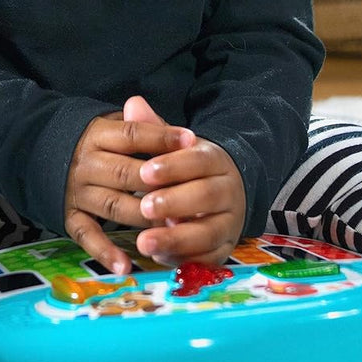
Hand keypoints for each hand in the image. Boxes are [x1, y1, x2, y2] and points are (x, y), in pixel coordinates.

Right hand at [64, 107, 193, 274]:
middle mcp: (85, 164)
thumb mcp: (119, 125)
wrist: (50, 155)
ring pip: (113, 206)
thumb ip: (149, 129)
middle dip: (157, 185)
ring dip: (143, 218)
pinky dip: (106, 252)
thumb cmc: (103, 143)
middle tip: (188, 194)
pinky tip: (126, 265)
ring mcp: (77, 192)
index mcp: (98, 135)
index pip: (132, 135)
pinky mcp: (71, 217)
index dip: (161, 138)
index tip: (190, 142)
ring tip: (171, 228)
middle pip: (125, 173)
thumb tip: (184, 138)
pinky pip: (87, 236)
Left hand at [125, 97, 246, 265]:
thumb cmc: (189, 169)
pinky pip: (208, 257)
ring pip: (208, 231)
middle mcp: (229, 190)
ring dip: (176, 238)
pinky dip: (185, 259)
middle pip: (207, 195)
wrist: (227, 193)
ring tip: (143, 241)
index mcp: (216, 160)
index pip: (198, 161)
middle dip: (174, 202)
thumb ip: (154, 130)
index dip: (173, 166)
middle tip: (144, 206)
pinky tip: (159, 257)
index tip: (144, 172)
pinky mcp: (225, 247)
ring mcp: (230, 221)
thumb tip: (132, 103)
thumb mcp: (175, 147)